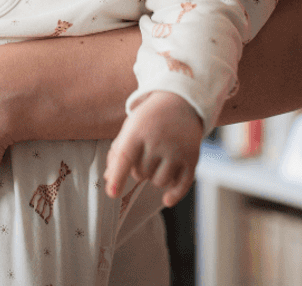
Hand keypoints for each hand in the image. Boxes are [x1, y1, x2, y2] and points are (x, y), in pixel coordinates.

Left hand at [104, 91, 202, 207]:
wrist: (181, 102)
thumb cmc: (149, 119)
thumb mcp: (130, 128)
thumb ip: (118, 152)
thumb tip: (108, 178)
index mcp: (138, 131)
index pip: (125, 157)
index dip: (118, 176)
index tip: (112, 193)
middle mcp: (159, 140)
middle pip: (141, 174)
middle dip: (139, 170)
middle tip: (145, 155)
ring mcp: (177, 150)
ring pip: (159, 182)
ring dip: (155, 178)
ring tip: (157, 162)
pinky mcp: (193, 157)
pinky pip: (182, 185)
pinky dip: (174, 195)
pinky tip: (167, 200)